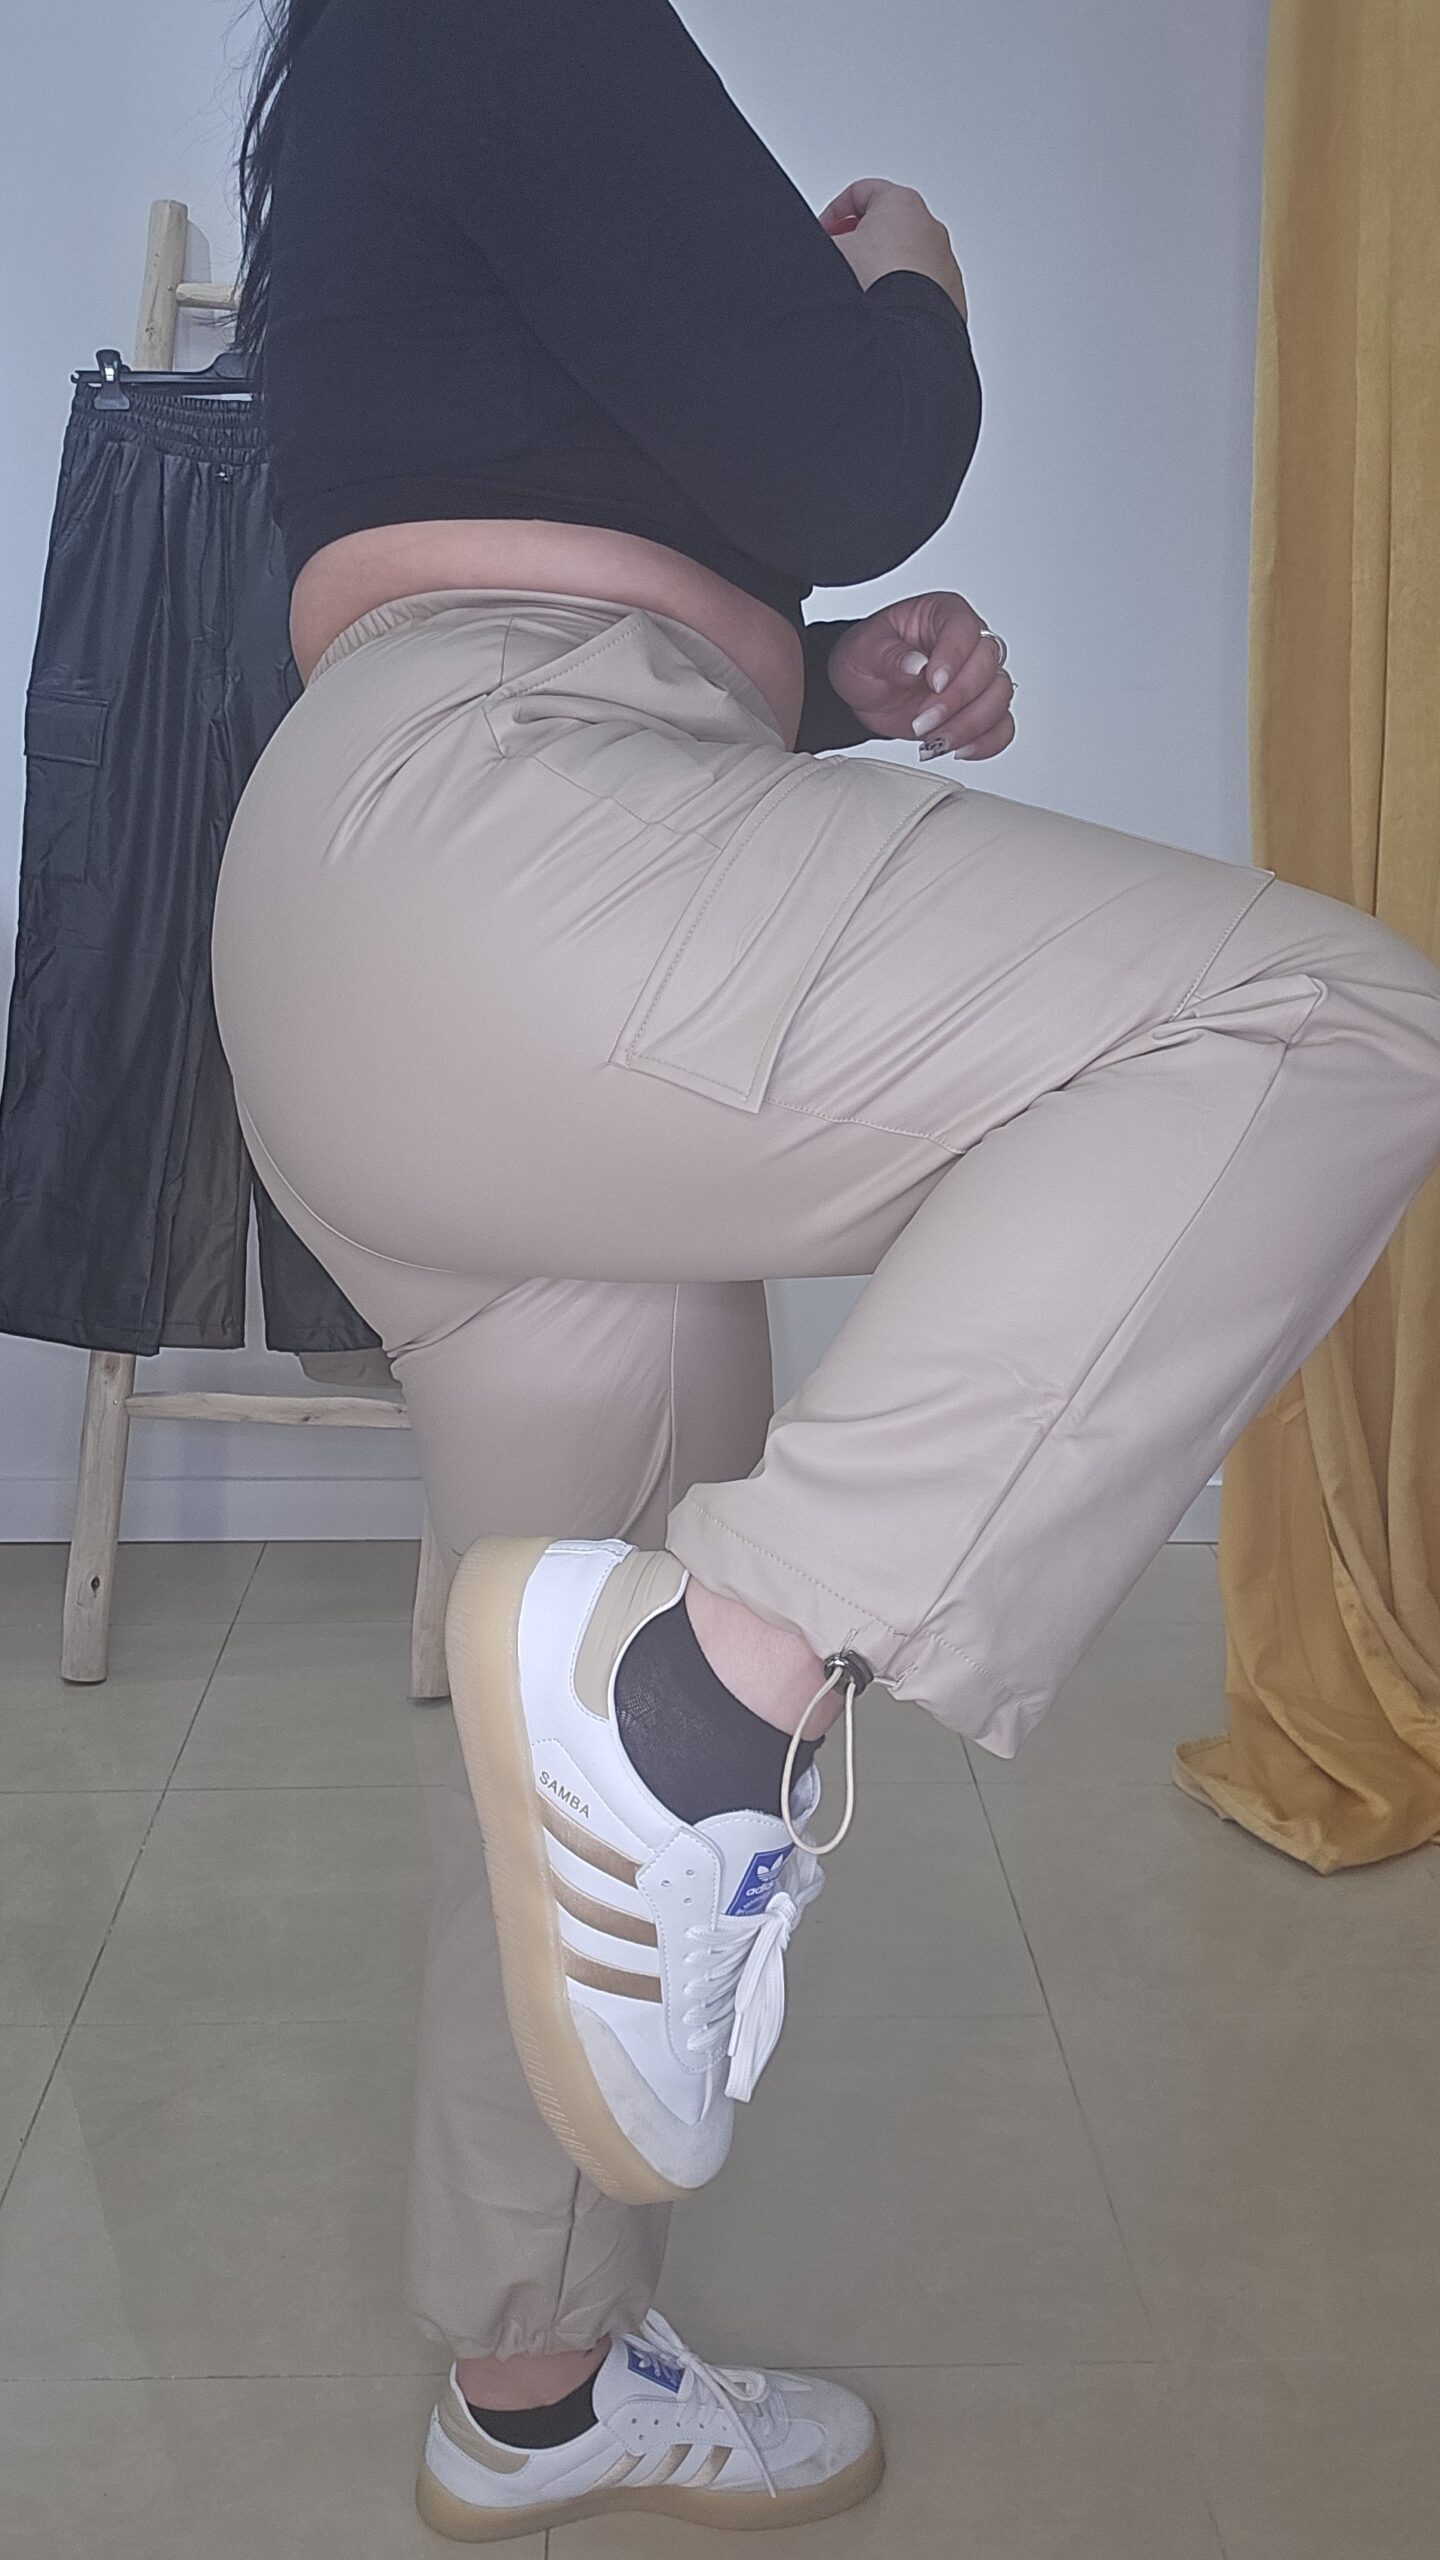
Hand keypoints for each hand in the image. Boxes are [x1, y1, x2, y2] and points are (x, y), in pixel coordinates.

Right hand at [819, 178, 967, 316]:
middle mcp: (929, 226)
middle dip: (861, 240)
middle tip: (841, 261)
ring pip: (906, 256)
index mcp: (900, 202)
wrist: (904, 331)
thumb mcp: (829, 252)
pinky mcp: (951, 294)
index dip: (833, 212)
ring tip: (864, 292)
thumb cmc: (874, 285)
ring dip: (884, 268)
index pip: (859, 192)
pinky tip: (886, 310)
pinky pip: (922, 286)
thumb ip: (821, 241)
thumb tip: (819, 249)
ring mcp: (944, 261)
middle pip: (886, 224)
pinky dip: (905, 293)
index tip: (823, 233)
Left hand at [826, 594, 1015, 760]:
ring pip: (999, 697)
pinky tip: (957, 748)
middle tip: (921, 720)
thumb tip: (916, 665)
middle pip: (988, 665)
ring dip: (969, 725)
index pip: (965, 628)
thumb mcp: (864, 650)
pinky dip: (985, 742)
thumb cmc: (866, 659)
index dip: (954, 657)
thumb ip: (889, 656)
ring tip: (934, 740)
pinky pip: (1001, 726)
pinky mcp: (978, 710)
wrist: (863, 693)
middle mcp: (967, 643)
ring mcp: (977, 678)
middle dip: (956, 700)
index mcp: (942, 615)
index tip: (933, 683)